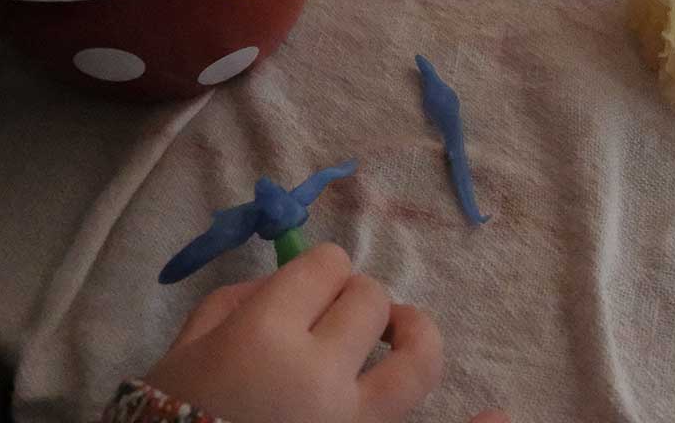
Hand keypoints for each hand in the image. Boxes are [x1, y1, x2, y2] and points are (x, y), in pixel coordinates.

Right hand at [145, 244, 495, 422]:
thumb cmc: (169, 415)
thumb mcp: (187, 348)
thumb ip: (239, 300)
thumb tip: (288, 281)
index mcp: (267, 334)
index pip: (326, 266)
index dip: (317, 272)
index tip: (305, 288)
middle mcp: (320, 374)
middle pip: (369, 301)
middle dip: (351, 300)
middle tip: (327, 322)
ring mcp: (350, 422)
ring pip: (414, 361)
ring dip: (413, 335)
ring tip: (399, 332)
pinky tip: (504, 417)